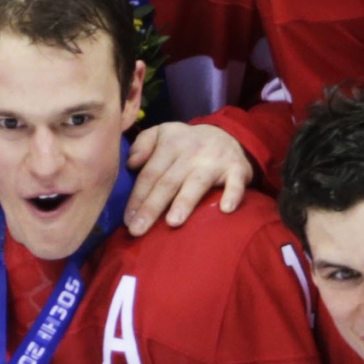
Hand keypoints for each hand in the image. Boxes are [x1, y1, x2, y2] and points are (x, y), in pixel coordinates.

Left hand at [124, 120, 250, 232]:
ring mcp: (214, 161)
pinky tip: (226, 209)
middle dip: (151, 207)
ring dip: (184, 202)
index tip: (127, 221)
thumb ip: (142, 145)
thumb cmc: (185, 144)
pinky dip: (233, 194)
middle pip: (168, 182)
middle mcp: (191, 152)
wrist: (226, 134)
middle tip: (138, 230)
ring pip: (196, 183)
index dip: (137, 197)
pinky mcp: (237, 169)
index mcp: (170, 144)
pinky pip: (235, 183)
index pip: (150, 174)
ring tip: (172, 222)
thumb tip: (131, 163)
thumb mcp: (161, 134)